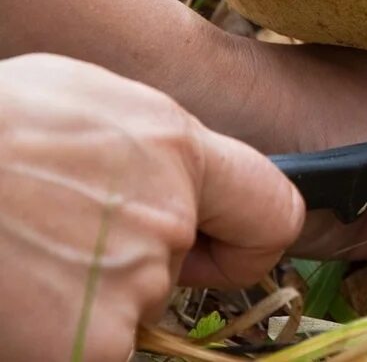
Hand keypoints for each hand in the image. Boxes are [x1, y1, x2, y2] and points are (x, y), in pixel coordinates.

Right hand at [0, 54, 304, 361]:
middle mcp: (166, 216)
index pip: (274, 211)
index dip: (249, 239)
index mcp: (175, 148)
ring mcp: (129, 284)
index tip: (218, 248)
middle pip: (181, 263)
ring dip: (87, 289)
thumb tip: (175, 169)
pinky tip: (19, 291)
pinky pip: (95, 344)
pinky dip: (59, 331)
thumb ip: (150, 140)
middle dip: (141, 259)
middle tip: (63, 232)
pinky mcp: (87, 343)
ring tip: (26, 245)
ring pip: (130, 303)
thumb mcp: (81, 96)